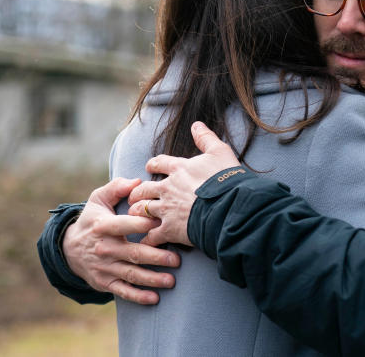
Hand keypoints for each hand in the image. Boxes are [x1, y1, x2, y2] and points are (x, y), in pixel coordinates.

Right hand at [63, 178, 181, 304]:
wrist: (69, 248)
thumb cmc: (92, 219)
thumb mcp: (98, 199)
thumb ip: (116, 188)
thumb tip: (137, 181)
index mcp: (103, 226)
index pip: (123, 225)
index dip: (140, 224)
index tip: (160, 223)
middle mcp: (104, 248)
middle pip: (133, 253)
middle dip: (155, 257)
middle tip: (176, 260)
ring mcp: (105, 267)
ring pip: (131, 274)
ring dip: (152, 279)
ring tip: (171, 280)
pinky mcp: (105, 282)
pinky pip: (123, 291)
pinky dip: (138, 296)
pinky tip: (154, 298)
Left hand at [128, 121, 239, 246]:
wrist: (230, 207)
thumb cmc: (227, 180)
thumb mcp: (220, 152)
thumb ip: (206, 138)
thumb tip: (196, 124)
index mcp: (178, 168)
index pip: (159, 163)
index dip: (153, 165)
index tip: (150, 168)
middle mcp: (168, 187)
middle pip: (144, 188)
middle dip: (137, 192)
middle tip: (136, 196)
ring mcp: (166, 209)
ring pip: (142, 209)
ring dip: (137, 212)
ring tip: (135, 215)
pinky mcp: (169, 229)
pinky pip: (151, 234)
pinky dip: (147, 237)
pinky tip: (145, 239)